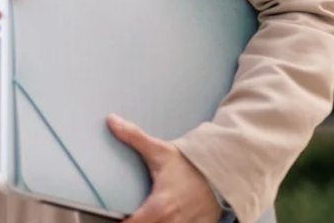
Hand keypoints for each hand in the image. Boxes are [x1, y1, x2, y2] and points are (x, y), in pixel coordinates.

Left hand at [107, 115, 223, 222]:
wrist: (221, 171)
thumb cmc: (189, 163)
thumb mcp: (160, 151)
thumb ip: (133, 137)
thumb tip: (111, 120)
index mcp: (160, 206)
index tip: (116, 216)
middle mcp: (173, 221)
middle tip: (130, 214)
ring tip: (148, 214)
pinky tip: (167, 217)